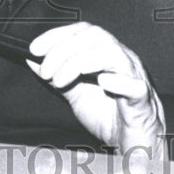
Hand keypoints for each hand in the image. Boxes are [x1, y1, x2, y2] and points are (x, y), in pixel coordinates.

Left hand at [28, 22, 165, 158]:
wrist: (134, 142)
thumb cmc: (108, 115)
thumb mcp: (74, 93)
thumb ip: (55, 76)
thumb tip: (32, 60)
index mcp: (105, 54)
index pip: (82, 31)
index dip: (57, 35)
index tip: (34, 48)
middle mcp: (121, 59)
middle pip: (95, 37)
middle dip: (63, 49)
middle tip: (46, 70)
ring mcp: (134, 77)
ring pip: (112, 53)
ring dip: (80, 62)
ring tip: (60, 80)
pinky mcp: (142, 99)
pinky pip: (135, 85)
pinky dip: (118, 81)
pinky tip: (103, 82)